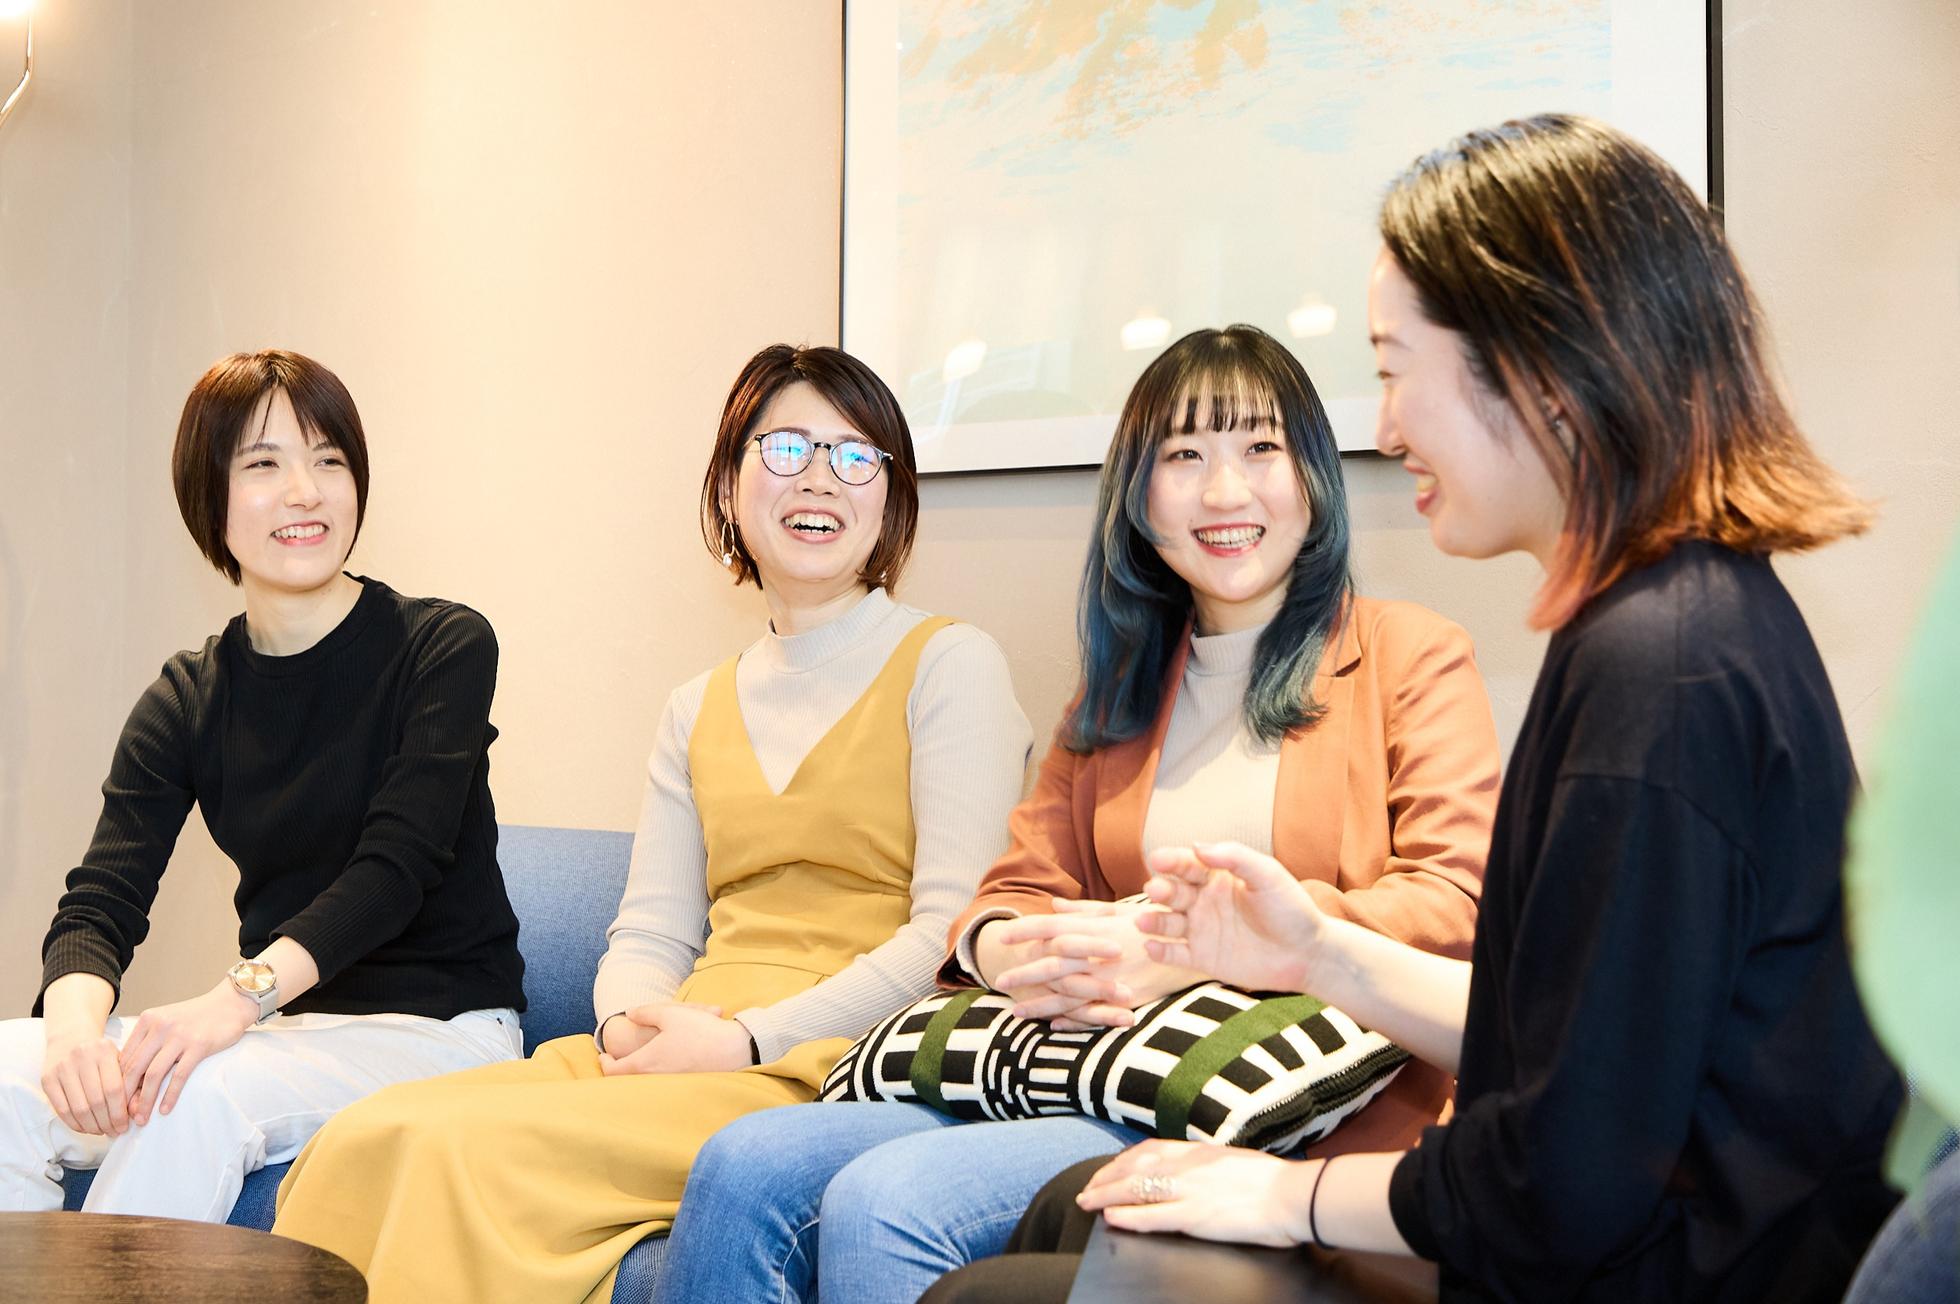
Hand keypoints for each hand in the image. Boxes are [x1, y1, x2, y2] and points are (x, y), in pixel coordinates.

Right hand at [41, 1022, 129, 1137]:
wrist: (70, 1038)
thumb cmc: (100, 1054)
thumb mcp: (118, 1059)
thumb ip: (130, 1081)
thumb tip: (136, 1112)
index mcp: (104, 1051)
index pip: (114, 1089)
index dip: (120, 1112)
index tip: (125, 1126)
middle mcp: (81, 1058)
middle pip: (96, 1101)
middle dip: (107, 1122)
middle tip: (114, 1132)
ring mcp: (62, 1068)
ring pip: (78, 1108)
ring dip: (91, 1126)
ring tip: (101, 1131)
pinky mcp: (47, 1079)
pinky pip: (62, 1109)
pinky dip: (75, 1124)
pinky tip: (85, 1128)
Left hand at [118, 982, 258, 1124]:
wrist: (230, 1004)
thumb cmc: (197, 1017)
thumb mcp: (167, 1021)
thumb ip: (149, 1042)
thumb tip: (132, 1078)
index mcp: (148, 1020)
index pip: (125, 1058)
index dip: (118, 1083)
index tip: (117, 1103)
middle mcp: (160, 1026)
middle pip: (135, 1068)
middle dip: (126, 1097)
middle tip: (123, 1117)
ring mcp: (180, 1036)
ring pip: (154, 1074)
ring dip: (145, 1101)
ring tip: (142, 1119)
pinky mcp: (199, 1045)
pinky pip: (179, 1075)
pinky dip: (170, 1095)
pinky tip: (165, 1109)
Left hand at [597, 1002, 748, 1075]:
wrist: (734, 1051)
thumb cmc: (700, 1031)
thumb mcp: (670, 1014)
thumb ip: (645, 1013)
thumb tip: (630, 1013)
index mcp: (645, 1063)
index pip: (614, 1071)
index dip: (605, 1063)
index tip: (604, 1055)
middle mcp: (654, 1079)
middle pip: (628, 1081)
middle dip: (621, 1070)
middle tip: (617, 1060)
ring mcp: (670, 1086)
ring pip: (645, 1083)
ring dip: (639, 1073)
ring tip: (640, 1061)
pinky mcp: (684, 1087)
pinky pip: (662, 1084)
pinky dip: (656, 1076)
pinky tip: (665, 1064)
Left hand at [993, 900, 1202, 1029]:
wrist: (1197, 949)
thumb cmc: (1156, 925)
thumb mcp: (1121, 912)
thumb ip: (1085, 911)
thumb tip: (1053, 906)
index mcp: (1098, 928)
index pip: (1054, 927)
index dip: (1026, 930)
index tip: (1003, 936)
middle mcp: (1102, 954)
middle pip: (1054, 963)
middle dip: (1025, 972)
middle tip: (1000, 980)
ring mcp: (1114, 980)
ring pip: (1068, 995)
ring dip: (1041, 1004)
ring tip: (1016, 1012)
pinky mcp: (1128, 1001)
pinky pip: (1095, 1014)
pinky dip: (1073, 1022)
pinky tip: (1053, 1026)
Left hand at [1077, 1139, 1316, 1246]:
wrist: (1293, 1195)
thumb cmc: (1274, 1181)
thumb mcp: (1234, 1160)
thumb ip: (1209, 1164)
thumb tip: (1197, 1171)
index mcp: (1198, 1151)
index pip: (1150, 1149)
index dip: (1123, 1160)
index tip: (1109, 1168)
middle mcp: (1188, 1165)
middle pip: (1135, 1167)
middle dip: (1107, 1177)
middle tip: (1087, 1187)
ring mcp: (1189, 1190)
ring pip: (1135, 1188)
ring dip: (1106, 1195)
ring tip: (1087, 1201)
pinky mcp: (1194, 1216)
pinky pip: (1151, 1215)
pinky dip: (1127, 1215)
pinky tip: (1110, 1218)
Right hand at [1138, 842, 1325, 992]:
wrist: (1309, 954)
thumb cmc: (1291, 909)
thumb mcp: (1268, 875)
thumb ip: (1235, 858)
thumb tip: (1197, 845)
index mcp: (1217, 878)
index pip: (1187, 865)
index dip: (1171, 861)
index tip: (1158, 859)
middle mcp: (1204, 902)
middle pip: (1173, 892)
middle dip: (1160, 890)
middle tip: (1155, 890)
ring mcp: (1202, 931)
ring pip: (1167, 923)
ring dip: (1153, 921)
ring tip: (1144, 922)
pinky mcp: (1203, 959)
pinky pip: (1175, 955)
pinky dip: (1160, 952)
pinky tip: (1151, 948)